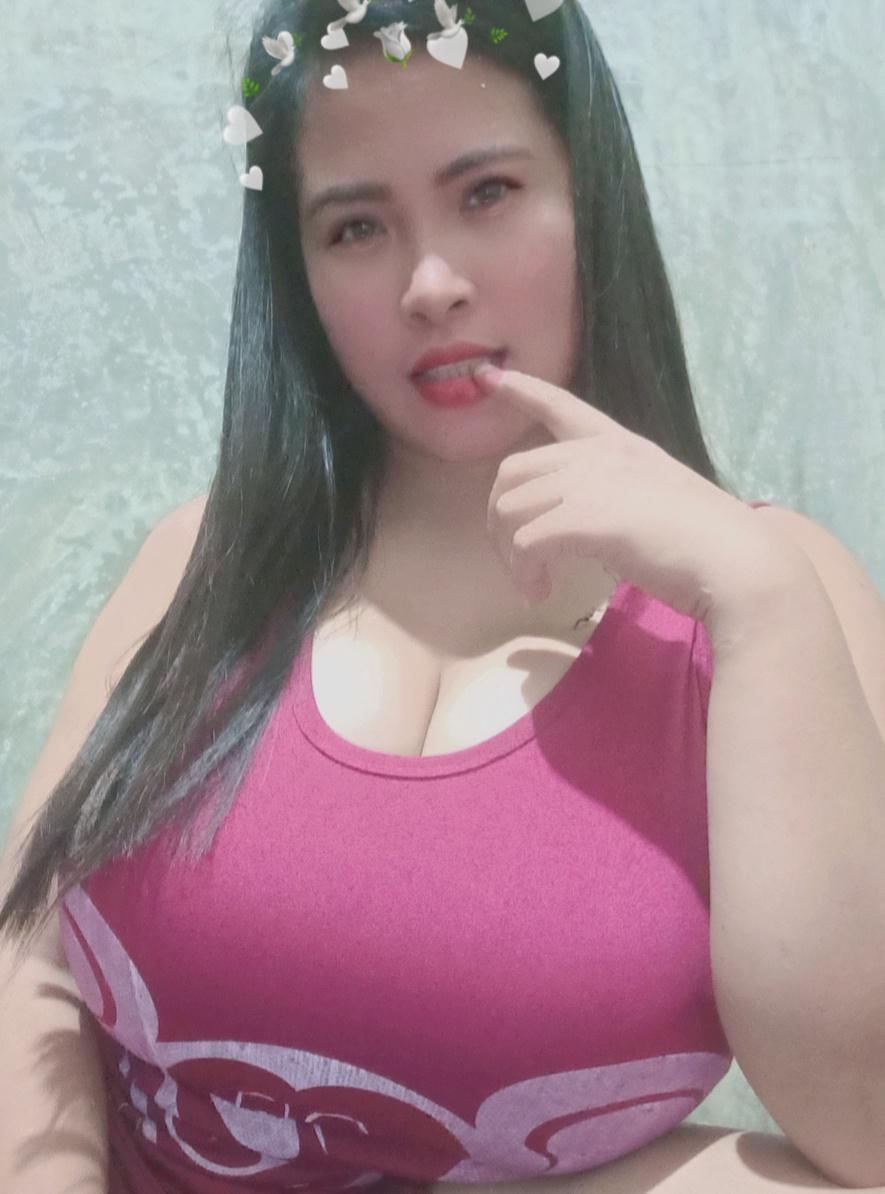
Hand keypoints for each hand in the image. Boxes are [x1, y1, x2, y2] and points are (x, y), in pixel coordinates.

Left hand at [477, 363, 799, 634]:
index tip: (489, 377)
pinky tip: (541, 592)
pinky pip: (524, 544)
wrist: (736, 560)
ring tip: (534, 584)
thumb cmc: (706, 541)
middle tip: (517, 561)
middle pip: (511, 471)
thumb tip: (587, 526)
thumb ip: (619, 498)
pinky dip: (524, 573)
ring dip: (510, 554)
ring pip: (508, 509)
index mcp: (620, 445)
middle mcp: (599, 455)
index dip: (524, 391)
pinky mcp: (584, 519)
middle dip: (499, 519)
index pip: (563, 406)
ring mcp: (590, 483)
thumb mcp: (658, 500)